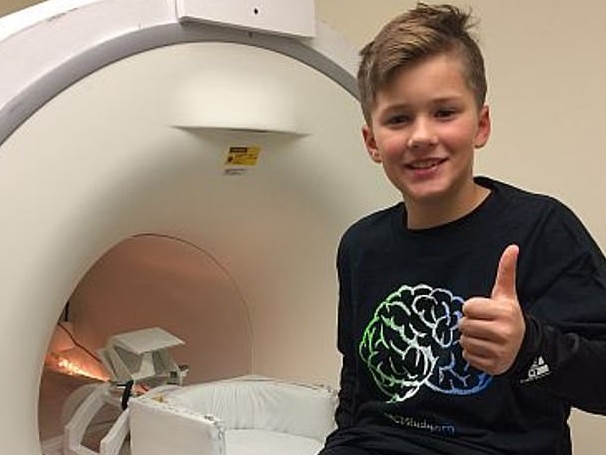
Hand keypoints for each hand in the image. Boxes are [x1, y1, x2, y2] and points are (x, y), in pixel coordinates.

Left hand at [458, 244, 525, 374]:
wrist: (525, 347)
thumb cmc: (508, 316)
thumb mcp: (507, 295)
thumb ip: (506, 272)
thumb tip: (512, 247)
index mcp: (504, 312)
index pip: (467, 307)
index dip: (472, 308)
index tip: (483, 311)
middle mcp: (503, 332)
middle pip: (463, 325)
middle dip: (469, 323)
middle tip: (482, 325)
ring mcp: (499, 351)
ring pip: (464, 341)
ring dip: (469, 338)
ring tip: (484, 337)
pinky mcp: (493, 366)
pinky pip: (467, 356)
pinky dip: (472, 353)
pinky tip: (485, 349)